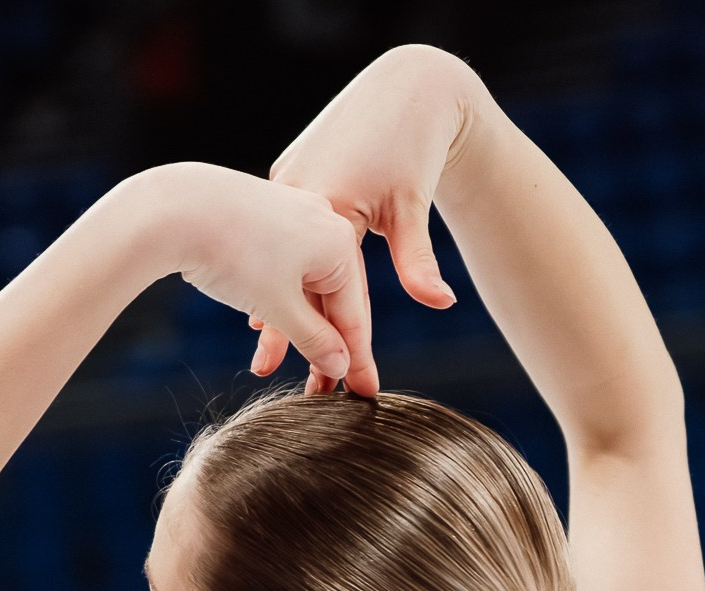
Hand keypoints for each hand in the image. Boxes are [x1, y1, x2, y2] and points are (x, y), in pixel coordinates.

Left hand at [141, 163, 374, 393]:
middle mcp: (324, 222)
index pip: (355, 313)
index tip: (365, 393)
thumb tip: (340, 365)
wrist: (173, 207)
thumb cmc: (231, 254)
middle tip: (325, 390)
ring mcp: (294, 215)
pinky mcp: (265, 216)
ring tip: (283, 366)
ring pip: (305, 283)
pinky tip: (263, 324)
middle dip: (326, 346)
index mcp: (339, 243)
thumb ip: (315, 340)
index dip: (358, 359)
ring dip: (296, 328)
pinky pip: (284, 266)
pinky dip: (278, 299)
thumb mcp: (280, 308)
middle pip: (333, 298)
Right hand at [257, 45, 475, 389]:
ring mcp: (287, 184)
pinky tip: (262, 296)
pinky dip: (280, 264)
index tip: (336, 386)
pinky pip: (282, 233)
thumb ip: (418, 262)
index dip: (335, 342)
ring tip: (267, 353)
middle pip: (299, 280)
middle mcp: (300, 196)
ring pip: (285, 258)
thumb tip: (442, 303)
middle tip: (294, 386)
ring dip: (279, 303)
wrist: (404, 89)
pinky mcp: (286, 176)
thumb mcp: (411, 208)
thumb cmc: (413, 147)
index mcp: (329, 206)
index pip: (333, 290)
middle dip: (295, 336)